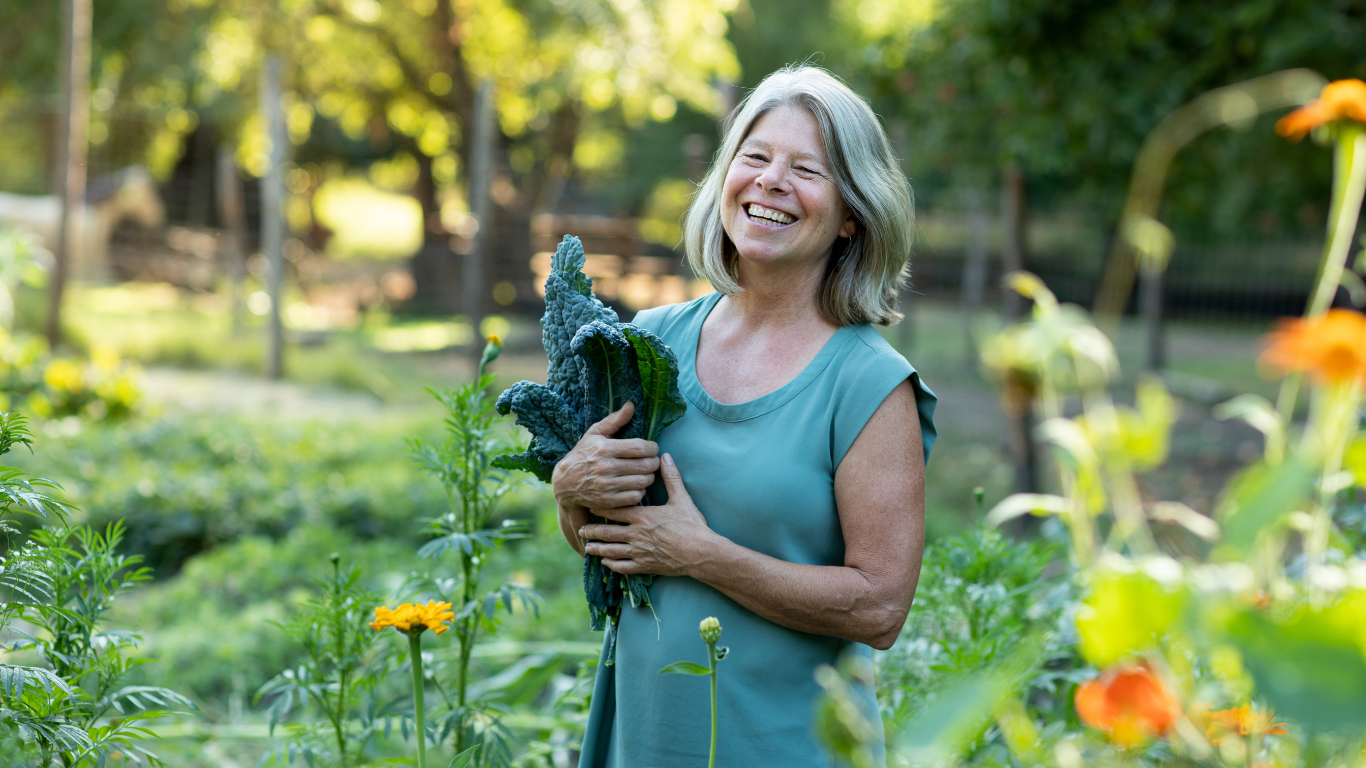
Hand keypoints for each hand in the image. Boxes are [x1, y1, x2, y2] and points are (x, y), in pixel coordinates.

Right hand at [553, 403, 659, 552]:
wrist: (565, 483)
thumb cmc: (583, 454)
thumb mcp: (595, 433)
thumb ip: (615, 420)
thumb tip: (631, 405)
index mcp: (604, 448)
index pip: (640, 448)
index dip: (653, 448)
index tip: (653, 448)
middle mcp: (605, 467)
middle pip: (644, 466)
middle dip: (654, 462)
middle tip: (653, 461)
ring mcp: (606, 486)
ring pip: (642, 482)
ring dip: (649, 477)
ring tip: (646, 472)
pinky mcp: (607, 501)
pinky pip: (635, 496)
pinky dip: (640, 490)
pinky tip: (636, 485)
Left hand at [580, 454, 721, 576]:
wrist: (701, 553)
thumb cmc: (692, 525)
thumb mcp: (681, 498)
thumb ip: (671, 477)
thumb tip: (665, 457)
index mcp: (642, 516)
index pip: (614, 511)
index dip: (600, 508)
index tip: (590, 505)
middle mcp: (636, 534)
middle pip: (607, 532)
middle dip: (592, 530)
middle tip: (581, 528)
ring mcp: (639, 552)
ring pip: (611, 550)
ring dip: (597, 548)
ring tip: (587, 546)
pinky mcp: (644, 566)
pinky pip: (622, 567)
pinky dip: (611, 564)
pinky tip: (606, 562)